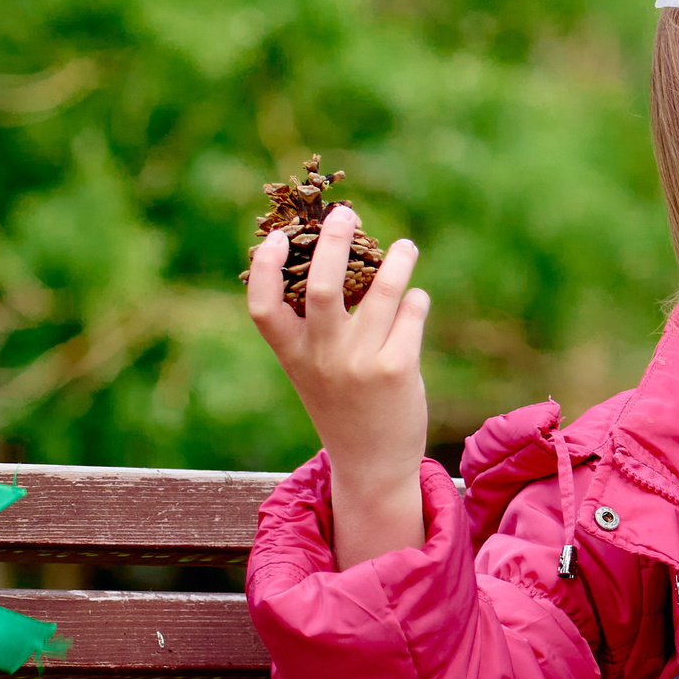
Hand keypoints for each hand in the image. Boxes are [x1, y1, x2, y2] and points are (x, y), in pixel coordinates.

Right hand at [245, 206, 431, 568]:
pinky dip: (415, 300)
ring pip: (380, 293)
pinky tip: (416, 299)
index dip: (265, 268)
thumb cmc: (342, 407)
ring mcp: (360, 363)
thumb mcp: (313, 372)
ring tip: (405, 247)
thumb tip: (336, 264)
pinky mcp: (397, 370)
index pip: (262, 307)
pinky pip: (410, 315)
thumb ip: (314, 331)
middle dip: (335, 241)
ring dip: (395, 261)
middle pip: (323, 286)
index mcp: (293, 356)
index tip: (278, 236)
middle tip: (346, 213)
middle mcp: (322, 357)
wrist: (372, 465)